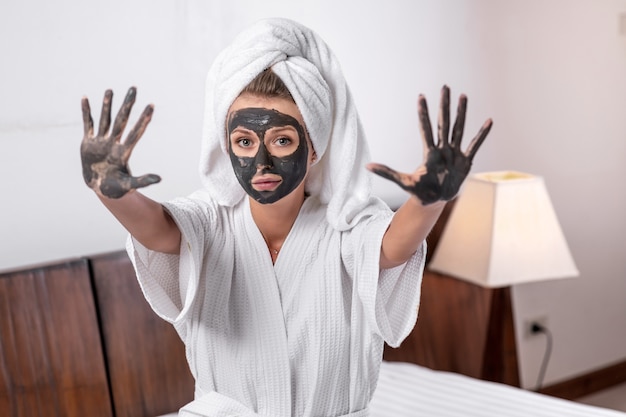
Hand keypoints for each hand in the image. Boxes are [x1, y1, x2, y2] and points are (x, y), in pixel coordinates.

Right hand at [80, 87, 159, 198]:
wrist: (100, 188)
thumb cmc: (116, 188)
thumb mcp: (129, 185)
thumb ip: (143, 181)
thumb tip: (159, 179)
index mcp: (124, 152)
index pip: (136, 132)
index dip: (143, 120)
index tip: (151, 106)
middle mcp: (114, 143)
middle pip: (122, 120)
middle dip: (127, 104)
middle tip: (134, 88)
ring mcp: (101, 141)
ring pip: (105, 119)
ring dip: (107, 105)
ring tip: (110, 90)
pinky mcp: (88, 143)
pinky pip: (88, 125)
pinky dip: (86, 112)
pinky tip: (85, 99)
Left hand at [367, 85, 491, 204]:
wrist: (434, 201)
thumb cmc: (419, 191)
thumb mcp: (403, 182)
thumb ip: (387, 173)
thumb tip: (366, 166)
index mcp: (429, 153)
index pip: (425, 128)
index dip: (423, 113)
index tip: (421, 96)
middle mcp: (442, 149)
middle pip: (443, 123)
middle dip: (444, 105)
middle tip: (445, 87)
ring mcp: (454, 154)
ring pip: (458, 129)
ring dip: (461, 113)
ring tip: (464, 96)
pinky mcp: (466, 161)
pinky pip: (474, 145)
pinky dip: (482, 134)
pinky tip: (489, 121)